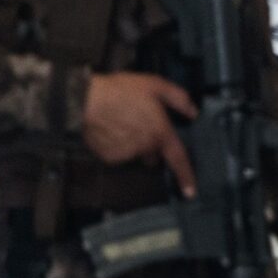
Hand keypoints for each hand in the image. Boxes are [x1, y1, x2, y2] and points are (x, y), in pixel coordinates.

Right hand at [82, 71, 197, 192]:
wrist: (85, 100)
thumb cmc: (119, 91)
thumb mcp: (155, 85)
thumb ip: (179, 99)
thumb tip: (193, 112)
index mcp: (160, 133)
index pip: (178, 159)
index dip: (186, 176)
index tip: (190, 191)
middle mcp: (145, 147)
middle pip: (154, 154)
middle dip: (150, 145)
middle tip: (139, 124)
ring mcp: (127, 154)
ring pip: (135, 154)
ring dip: (133, 144)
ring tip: (121, 123)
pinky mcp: (109, 157)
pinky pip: (118, 154)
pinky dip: (116, 146)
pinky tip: (110, 129)